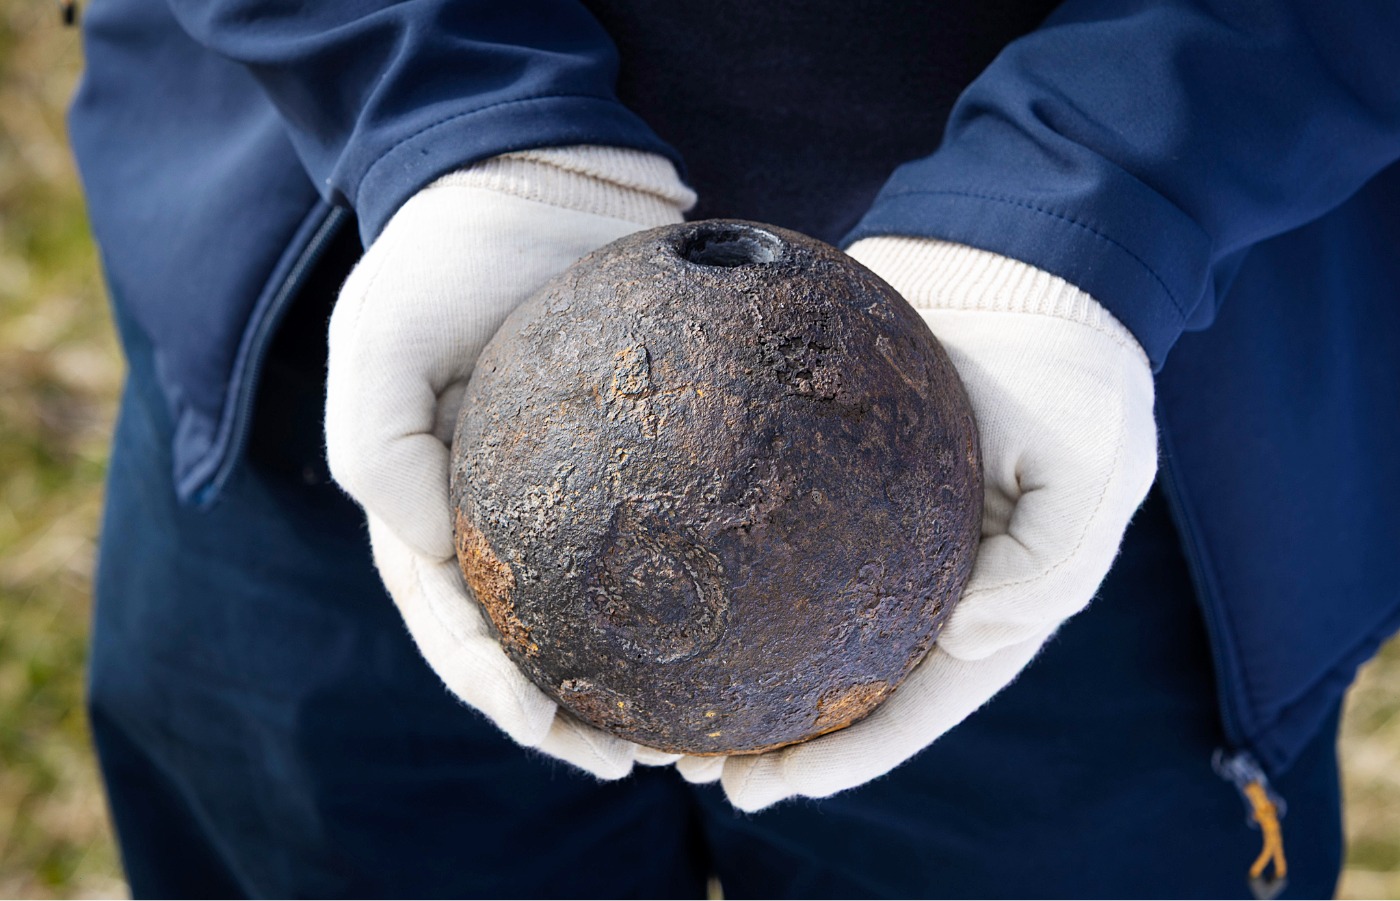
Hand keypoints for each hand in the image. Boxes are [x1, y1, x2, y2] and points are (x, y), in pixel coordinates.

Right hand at [326, 146, 695, 776]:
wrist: (534, 180)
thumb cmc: (444, 255)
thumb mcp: (380, 335)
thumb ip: (378, 444)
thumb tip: (432, 549)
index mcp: (426, 509)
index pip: (453, 622)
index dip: (494, 687)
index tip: (549, 730)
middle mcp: (494, 518)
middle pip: (533, 643)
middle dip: (574, 717)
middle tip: (641, 759)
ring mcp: (566, 496)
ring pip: (601, 613)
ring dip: (639, 683)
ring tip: (700, 732)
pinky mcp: (632, 466)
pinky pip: (665, 540)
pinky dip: (695, 596)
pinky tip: (748, 631)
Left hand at [678, 236, 1157, 809]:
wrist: (1024, 255)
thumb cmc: (1077, 361)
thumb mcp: (1094, 462)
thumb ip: (1048, 564)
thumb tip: (968, 638)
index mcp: (990, 599)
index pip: (910, 707)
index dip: (839, 760)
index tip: (760, 789)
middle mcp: (924, 576)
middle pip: (838, 678)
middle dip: (766, 732)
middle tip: (684, 761)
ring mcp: (870, 523)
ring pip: (790, 612)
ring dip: (728, 662)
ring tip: (651, 699)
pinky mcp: (822, 464)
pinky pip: (764, 523)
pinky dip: (716, 558)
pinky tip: (652, 571)